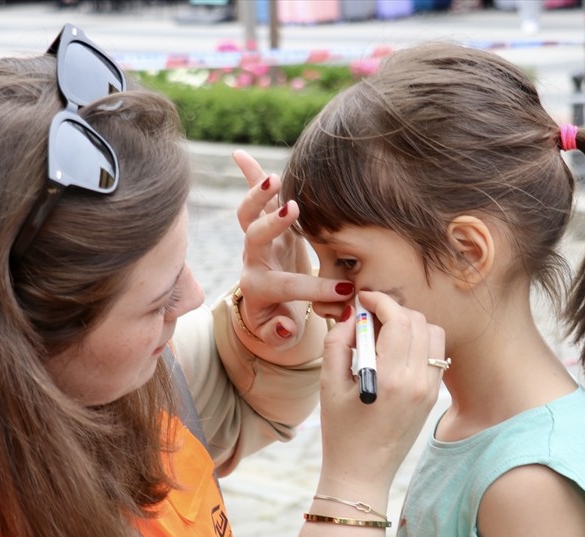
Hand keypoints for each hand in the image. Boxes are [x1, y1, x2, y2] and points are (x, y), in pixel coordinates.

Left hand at [231, 151, 352, 354]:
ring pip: (249, 214)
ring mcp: (258, 239)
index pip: (285, 285)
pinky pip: (255, 197)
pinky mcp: (265, 223)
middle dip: (273, 224)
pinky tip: (239, 154)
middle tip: (294, 211)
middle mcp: (254, 260)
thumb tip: (284, 326)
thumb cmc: (280, 321)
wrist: (269, 305)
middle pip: (255, 238)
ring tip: (275, 179)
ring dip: (257, 195)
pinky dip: (249, 174)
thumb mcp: (281, 335)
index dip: (314, 289)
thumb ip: (280, 334)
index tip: (345, 291)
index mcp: (259, 288)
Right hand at [317, 291, 445, 494]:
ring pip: (432, 333)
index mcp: (392, 378)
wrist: (363, 472)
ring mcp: (430, 389)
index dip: (379, 301)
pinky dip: (418, 342)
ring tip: (383, 334)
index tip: (363, 300)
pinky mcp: (433, 395)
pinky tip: (395, 353)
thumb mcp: (329, 385)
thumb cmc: (341, 432)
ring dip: (409, 324)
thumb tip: (351, 315)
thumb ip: (337, 342)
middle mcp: (418, 381)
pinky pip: (434, 354)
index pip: (398, 319)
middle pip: (418, 321)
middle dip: (393, 310)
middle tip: (368, 318)